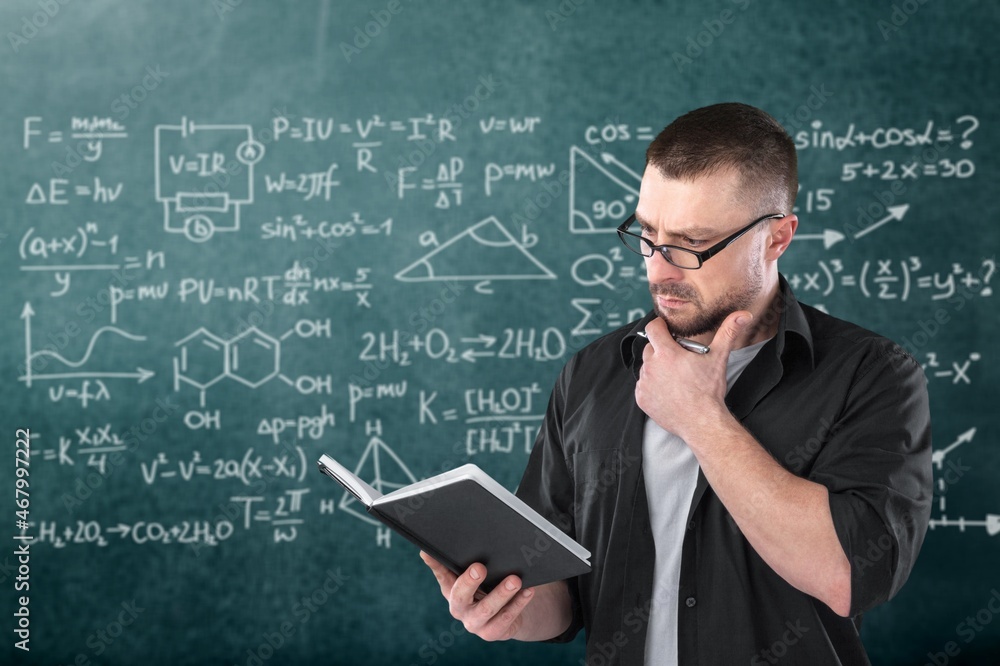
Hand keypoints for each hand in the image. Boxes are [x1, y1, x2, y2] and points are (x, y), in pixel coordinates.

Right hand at [420, 552, 534, 640]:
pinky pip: (506, 619)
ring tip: (515, 580)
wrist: (504, 616)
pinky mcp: (492, 633)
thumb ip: (457, 562)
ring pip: (487, 609)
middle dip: (470, 581)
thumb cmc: (485, 588)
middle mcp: (459, 609)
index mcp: (451, 590)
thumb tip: (433, 547)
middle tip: (480, 567)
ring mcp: (475, 624)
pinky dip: (518, 603)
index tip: (428, 550)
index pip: (441, 574)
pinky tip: (527, 591)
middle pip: (461, 596)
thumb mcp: (472, 576)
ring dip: (501, 593)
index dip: (434, 564)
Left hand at [634, 310, 752, 438]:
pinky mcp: (641, 398)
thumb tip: (742, 315)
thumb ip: (728, 333)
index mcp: (666, 353)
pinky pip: (643, 385)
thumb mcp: (718, 358)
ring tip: (675, 377)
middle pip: (651, 348)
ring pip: (647, 367)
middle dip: (662, 350)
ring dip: (657, 368)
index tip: (667, 330)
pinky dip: (652, 385)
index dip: (660, 326)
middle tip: (679, 359)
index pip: (652, 328)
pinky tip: (668, 391)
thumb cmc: (709, 391)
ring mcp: (644, 383)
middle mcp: (651, 366)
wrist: (702, 422)